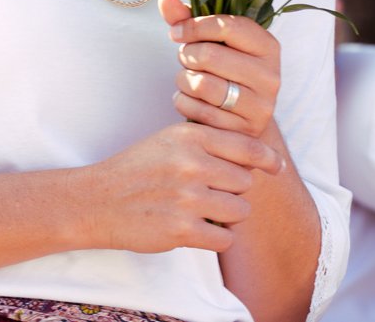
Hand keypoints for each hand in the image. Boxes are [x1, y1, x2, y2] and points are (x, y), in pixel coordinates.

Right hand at [78, 120, 281, 253]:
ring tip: (201, 211)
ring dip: (226, 216)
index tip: (277, 167)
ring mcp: (187, 198)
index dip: (268, 159)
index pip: (248, 146)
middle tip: (208, 193)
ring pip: (239, 211)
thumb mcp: (169, 140)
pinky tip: (197, 230)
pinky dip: (216, 238)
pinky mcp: (182, 230)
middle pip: (246, 181)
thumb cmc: (136, 169)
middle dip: (233, 190)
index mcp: (190, 137)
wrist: (97, 201)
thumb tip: (260, 155)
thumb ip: (209, 142)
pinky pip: (225, 238)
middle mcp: (191, 164)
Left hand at [160, 0, 283, 141]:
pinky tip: (191, 100)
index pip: (226, 25)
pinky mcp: (243, 130)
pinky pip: (197, 112)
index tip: (176, 32)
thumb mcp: (211, 41)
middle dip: (187, 55)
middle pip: (209, 55)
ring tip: (188, 78)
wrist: (241, 118)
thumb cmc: (223, 70)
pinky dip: (184, 103)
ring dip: (183, 80)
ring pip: (201, 84)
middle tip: (186, 59)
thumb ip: (188, 18)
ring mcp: (261, 106)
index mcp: (267, 45)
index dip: (193, 26)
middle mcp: (271, 75)